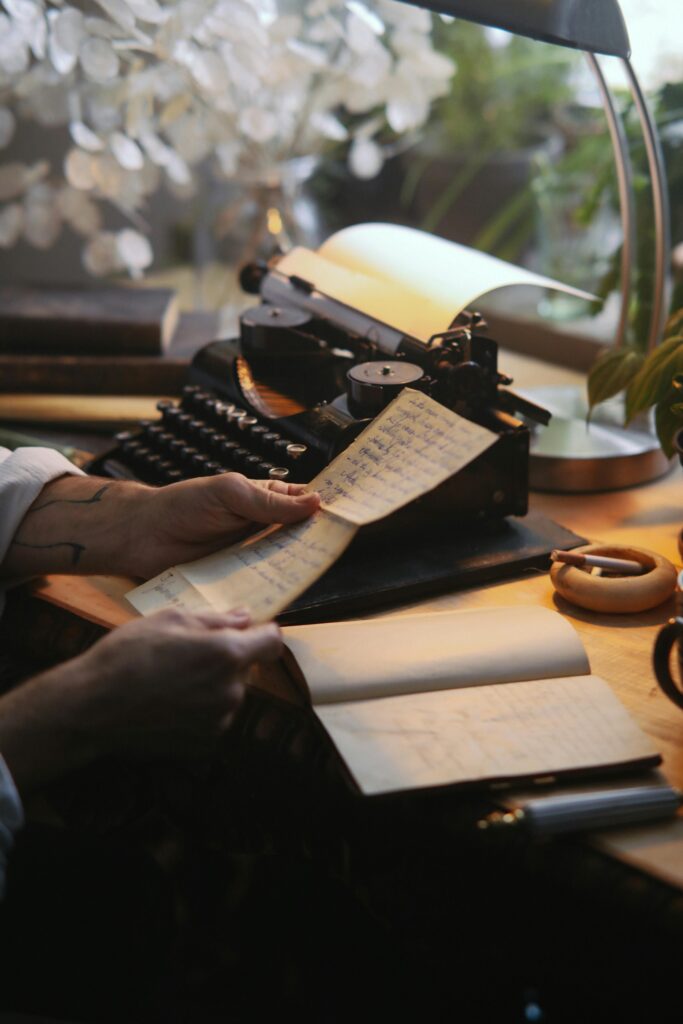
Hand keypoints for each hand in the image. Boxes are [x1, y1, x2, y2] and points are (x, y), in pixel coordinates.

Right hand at [0, 608, 282, 793]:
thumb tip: (244, 617)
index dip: (261, 632)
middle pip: (246, 667)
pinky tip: (169, 702)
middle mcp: (231, 691)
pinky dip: (201, 708)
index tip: (248, 630)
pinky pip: (215, 717)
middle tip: (187, 652)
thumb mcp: (168, 620)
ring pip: (229, 693)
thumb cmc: (127, 655)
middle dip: (227, 657)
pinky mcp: (205, 743)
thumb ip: (214, 619)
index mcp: (226, 655)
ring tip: (172, 679)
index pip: (272, 641)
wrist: (92, 709)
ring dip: (213, 684)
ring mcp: (220, 721)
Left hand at [130, 473, 319, 577]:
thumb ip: (269, 502)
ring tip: (315, 569)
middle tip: (337, 547)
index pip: (304, 501)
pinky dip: (273, 586)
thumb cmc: (183, 505)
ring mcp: (252, 553)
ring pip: (284, 561)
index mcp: (264, 498)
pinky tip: (285, 590)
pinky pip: (262, 582)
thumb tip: (314, 503)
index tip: (350, 514)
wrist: (143, 537)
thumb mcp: (229, 493)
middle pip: (300, 535)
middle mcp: (262, 526)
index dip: (325, 506)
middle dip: (317, 541)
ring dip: (296, 566)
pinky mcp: (238, 577)